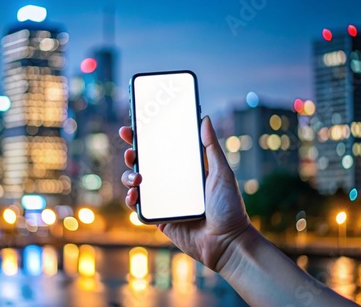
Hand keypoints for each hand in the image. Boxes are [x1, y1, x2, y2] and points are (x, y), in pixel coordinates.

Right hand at [120, 115, 250, 271]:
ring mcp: (164, 202)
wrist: (228, 242)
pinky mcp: (160, 220)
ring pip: (137, 185)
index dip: (145, 139)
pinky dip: (132, 200)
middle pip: (144, 165)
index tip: (134, 127)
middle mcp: (171, 184)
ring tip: (137, 176)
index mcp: (184, 171)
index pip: (161, 150)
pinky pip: (140, 209)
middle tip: (131, 150)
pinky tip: (135, 195)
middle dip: (132, 155)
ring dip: (130, 177)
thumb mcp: (222, 172)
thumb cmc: (230, 207)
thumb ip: (211, 147)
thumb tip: (205, 119)